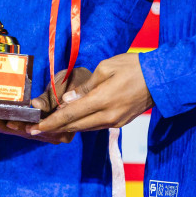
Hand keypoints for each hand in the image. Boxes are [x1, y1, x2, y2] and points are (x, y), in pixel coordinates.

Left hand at [0, 67, 88, 142]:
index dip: (25, 124)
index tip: (9, 122)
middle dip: (9, 127)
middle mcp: (64, 132)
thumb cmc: (78, 79)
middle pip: (33, 132)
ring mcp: (56, 134)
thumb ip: (52, 97)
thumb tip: (36, 106)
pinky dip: (15, 127)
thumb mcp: (68, 83)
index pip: (46, 125)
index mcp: (70, 120)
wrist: (89, 86)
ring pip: (29, 133)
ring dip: (9, 128)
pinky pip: (31, 131)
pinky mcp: (50, 132)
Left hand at [30, 53, 150, 135]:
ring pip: (85, 128)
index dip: (50, 122)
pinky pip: (96, 126)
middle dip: (53, 128)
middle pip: (75, 126)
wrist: (161, 78)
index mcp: (102, 100)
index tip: (34, 127)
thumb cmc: (133, 67)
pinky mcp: (120, 122)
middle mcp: (108, 116)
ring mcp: (115, 122)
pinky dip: (81, 124)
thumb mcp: (106, 68)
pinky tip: (72, 120)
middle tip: (34, 129)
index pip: (70, 115)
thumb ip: (85, 86)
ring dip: (66, 127)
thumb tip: (68, 100)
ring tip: (49, 125)